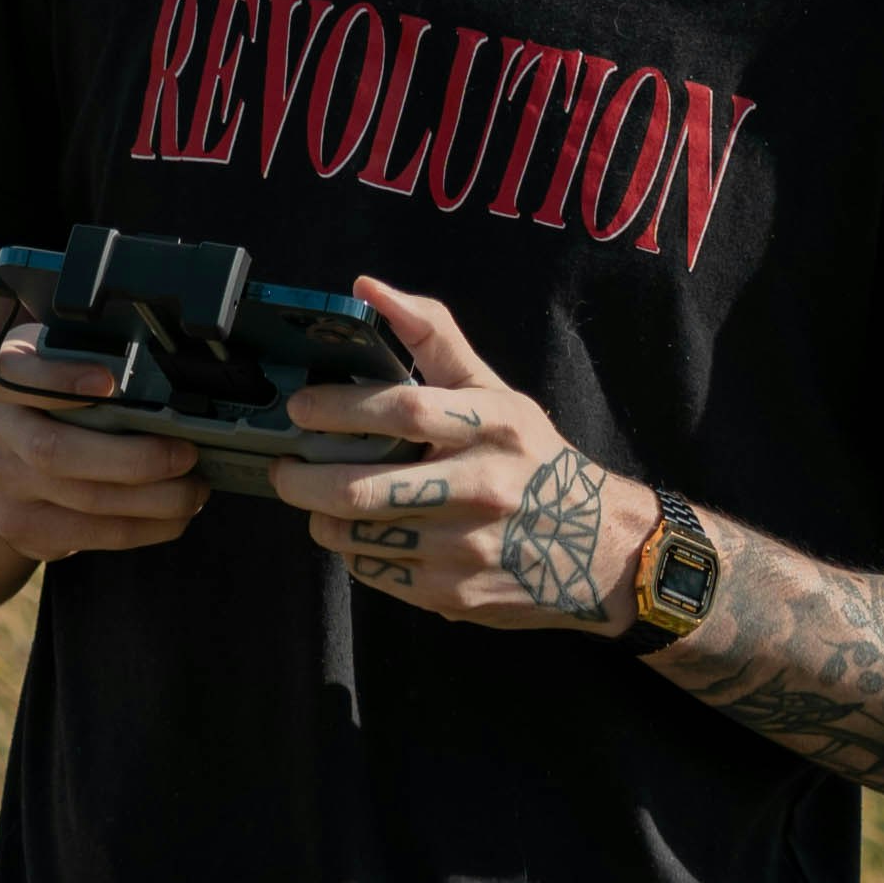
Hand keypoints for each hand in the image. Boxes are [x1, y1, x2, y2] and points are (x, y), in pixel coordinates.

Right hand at [0, 324, 207, 561]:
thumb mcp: (53, 365)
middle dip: (131, 457)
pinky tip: (173, 516)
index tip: (109, 381)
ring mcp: (4, 486)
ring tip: (193, 490)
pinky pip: (93, 534)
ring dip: (152, 500)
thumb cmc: (46, 402)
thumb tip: (161, 373)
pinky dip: (144, 527)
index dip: (58, 379)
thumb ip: (86, 359)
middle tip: (186, 454)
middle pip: (54, 450)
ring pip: (83, 500)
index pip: (12, 372)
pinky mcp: (26, 528)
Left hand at [277, 278, 645, 629]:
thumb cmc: (533, 458)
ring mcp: (468, 549)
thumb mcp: (495, 391)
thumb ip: (431, 333)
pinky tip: (359, 534)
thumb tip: (366, 287)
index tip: (299, 408)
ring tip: (315, 501)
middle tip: (283, 468)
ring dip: (322, 519)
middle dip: (306, 480)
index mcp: (494, 425)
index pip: (404, 410)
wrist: (601, 550)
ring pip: (362, 537)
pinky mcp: (457, 595)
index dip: (340, 408)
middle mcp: (483, 488)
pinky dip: (354, 553)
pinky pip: (379, 573)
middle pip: (368, 489)